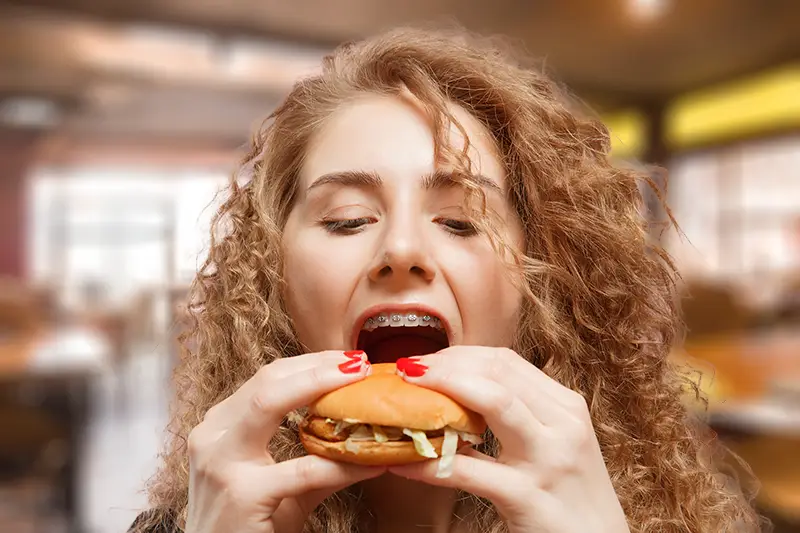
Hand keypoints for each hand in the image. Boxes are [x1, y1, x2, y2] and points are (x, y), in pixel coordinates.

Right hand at [185, 350, 384, 532]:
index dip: (311, 363)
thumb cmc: (246, 524)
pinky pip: (301, 470)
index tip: (349, 360)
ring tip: (361, 385)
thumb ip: (314, 454)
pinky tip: (371, 462)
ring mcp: (222, 463)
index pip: (268, 378)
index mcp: (221, 426)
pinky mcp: (241, 495)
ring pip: (270, 403)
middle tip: (360, 363)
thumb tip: (364, 432)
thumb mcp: (277, 481)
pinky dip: (341, 462)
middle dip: (318, 366)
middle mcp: (213, 435)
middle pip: (268, 380)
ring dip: (321, 387)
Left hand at [390, 347, 629, 532]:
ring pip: (493, 402)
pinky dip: (430, 463)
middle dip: (445, 365)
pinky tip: (402, 461)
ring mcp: (547, 460)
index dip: (460, 355)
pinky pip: (469, 471)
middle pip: (497, 372)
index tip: (427, 361)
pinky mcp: (528, 497)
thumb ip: (521, 415)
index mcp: (566, 406)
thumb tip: (462, 391)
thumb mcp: (557, 443)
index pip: (506, 361)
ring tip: (404, 391)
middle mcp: (562, 425)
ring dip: (441, 389)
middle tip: (407, 370)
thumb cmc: (569, 495)